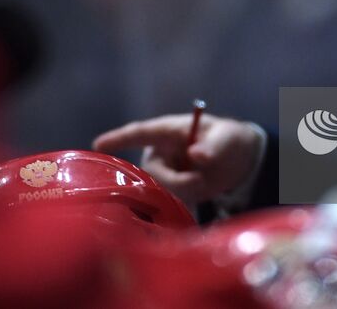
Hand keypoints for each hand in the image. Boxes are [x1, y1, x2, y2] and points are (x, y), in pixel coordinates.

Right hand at [93, 114, 261, 204]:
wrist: (239, 163)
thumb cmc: (228, 141)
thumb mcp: (226, 139)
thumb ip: (213, 147)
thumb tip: (196, 155)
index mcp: (168, 131)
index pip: (139, 133)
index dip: (118, 139)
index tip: (97, 146)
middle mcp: (160, 153)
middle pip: (151, 172)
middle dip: (176, 181)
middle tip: (200, 180)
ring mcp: (163, 174)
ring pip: (161, 191)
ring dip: (185, 191)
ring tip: (204, 180)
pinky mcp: (169, 193)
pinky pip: (168, 203)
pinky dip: (184, 202)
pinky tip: (198, 193)